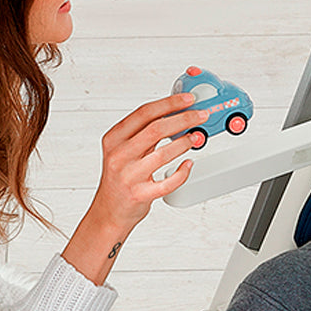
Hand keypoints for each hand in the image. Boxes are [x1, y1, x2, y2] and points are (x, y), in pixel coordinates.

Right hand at [61, 94, 208, 285]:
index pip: (144, 113)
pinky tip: (189, 165)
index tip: (188, 99)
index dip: (169, 103)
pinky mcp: (140, 194)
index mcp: (114, 139)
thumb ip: (144, 135)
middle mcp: (119, 155)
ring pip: (163, 153)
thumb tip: (176, 116)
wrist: (109, 212)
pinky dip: (182, 172)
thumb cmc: (120, 180)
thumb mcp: (124, 151)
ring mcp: (128, 176)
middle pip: (156, 129)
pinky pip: (168, 181)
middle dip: (183, 119)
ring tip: (197, 138)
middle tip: (201, 116)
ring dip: (185, 143)